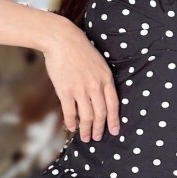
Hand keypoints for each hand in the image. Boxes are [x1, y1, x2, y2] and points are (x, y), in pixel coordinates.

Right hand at [43, 17, 120, 141]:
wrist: (62, 40)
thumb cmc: (80, 49)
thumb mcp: (99, 63)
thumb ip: (101, 80)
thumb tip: (100, 97)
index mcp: (106, 78)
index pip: (113, 105)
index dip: (114, 120)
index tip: (114, 131)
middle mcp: (95, 86)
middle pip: (100, 114)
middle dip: (100, 128)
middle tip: (98, 137)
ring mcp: (80, 90)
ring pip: (86, 116)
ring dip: (86, 129)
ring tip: (86, 137)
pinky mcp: (65, 91)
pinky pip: (70, 112)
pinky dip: (71, 122)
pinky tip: (72, 128)